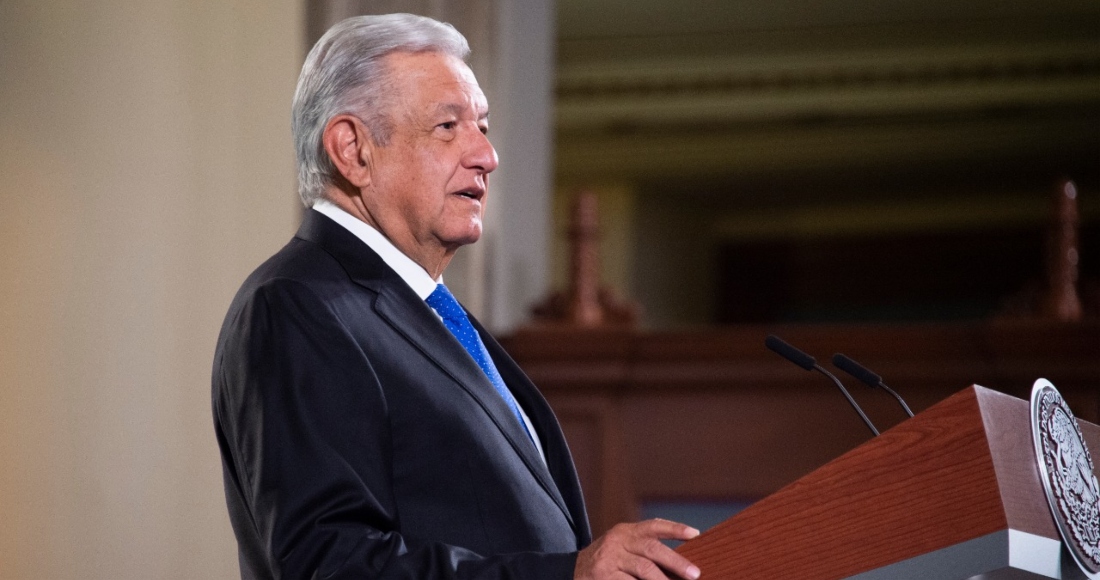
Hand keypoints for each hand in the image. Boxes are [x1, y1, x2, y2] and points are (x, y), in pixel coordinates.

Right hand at [574, 519, 700, 579]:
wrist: (572, 572)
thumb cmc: (608, 561)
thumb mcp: (622, 547)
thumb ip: (644, 548)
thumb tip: (681, 564)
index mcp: (626, 531)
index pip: (653, 525)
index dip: (675, 529)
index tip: (695, 534)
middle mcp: (617, 541)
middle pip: (652, 549)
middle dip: (676, 562)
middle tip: (694, 574)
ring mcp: (609, 560)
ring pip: (644, 570)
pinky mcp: (604, 578)